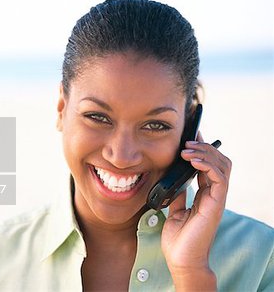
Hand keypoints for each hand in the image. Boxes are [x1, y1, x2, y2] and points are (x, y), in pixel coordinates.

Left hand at [161, 132, 231, 289]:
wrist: (181, 259)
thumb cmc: (178, 238)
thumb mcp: (174, 210)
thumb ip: (178, 194)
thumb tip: (173, 179)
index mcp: (204, 195)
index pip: (208, 166)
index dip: (201, 150)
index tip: (190, 137)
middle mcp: (213, 195)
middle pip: (219, 162)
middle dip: (204, 147)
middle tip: (188, 141)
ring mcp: (216, 199)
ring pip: (222, 166)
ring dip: (205, 153)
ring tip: (188, 149)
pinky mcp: (216, 204)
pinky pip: (219, 177)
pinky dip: (207, 164)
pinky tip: (192, 160)